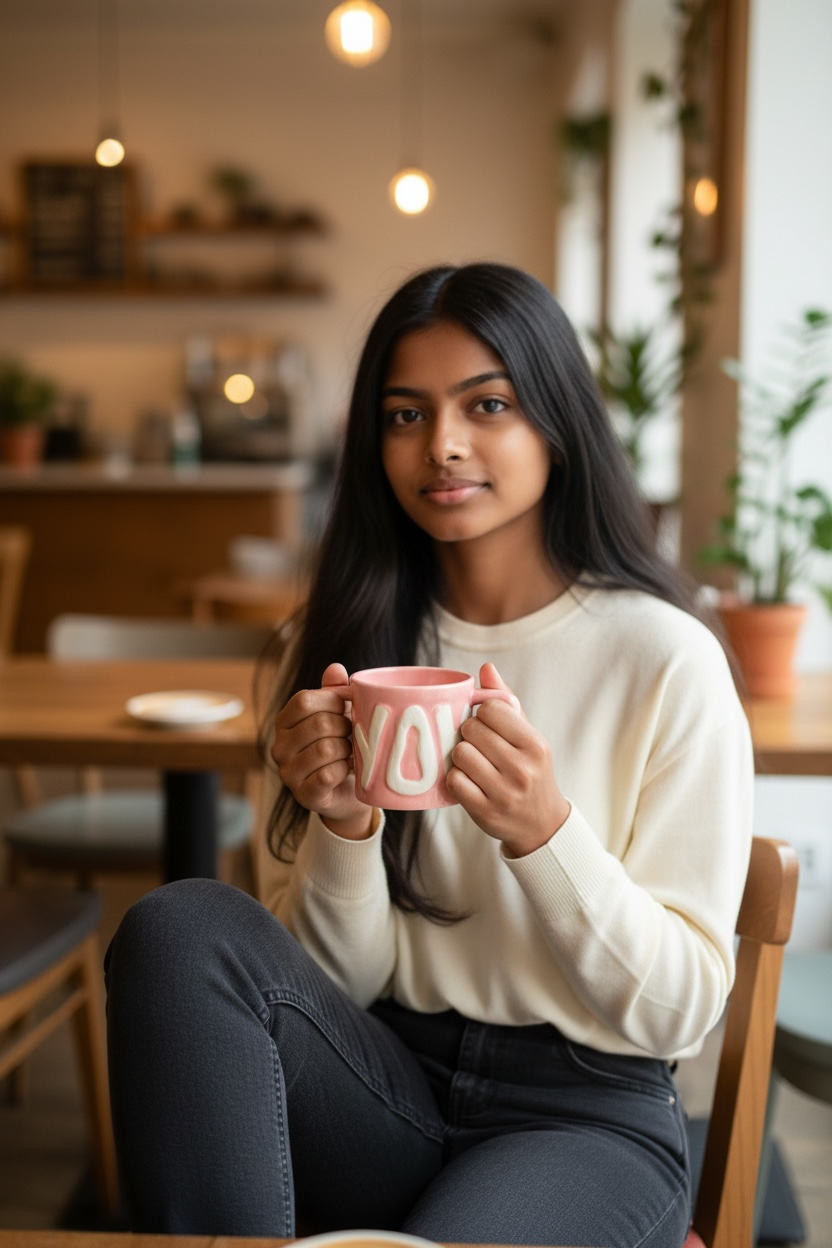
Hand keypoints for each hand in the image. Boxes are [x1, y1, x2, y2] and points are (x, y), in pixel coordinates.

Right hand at [271, 662, 373, 839]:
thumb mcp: (339, 715)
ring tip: (351, 753)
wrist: (349, 791)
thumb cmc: (342, 747)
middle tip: (353, 735)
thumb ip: (334, 691)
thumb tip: (335, 668)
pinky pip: (328, 774)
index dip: (333, 700)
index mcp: (284, 722)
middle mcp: (279, 747)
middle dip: (346, 727)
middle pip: (319, 723)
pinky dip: (345, 770)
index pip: (304, 700)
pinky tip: (349, 770)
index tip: (349, 707)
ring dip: (348, 750)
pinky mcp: (304, 795)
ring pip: (326, 749)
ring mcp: (288, 773)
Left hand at [446, 662, 570, 855]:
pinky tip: (468, 781)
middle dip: (468, 734)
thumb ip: (507, 703)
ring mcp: (504, 792)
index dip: (482, 714)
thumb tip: (486, 668)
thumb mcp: (528, 737)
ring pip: (460, 754)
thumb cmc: (530, 771)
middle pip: (471, 730)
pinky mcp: (485, 811)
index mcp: (535, 745)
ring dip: (460, 756)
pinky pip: (454, 781)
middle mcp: (522, 769)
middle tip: (477, 745)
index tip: (486, 725)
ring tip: (473, 762)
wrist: (541, 824)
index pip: (491, 710)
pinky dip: (456, 778)